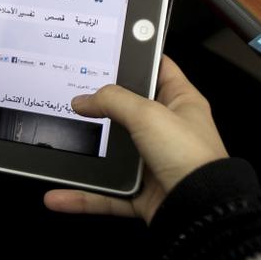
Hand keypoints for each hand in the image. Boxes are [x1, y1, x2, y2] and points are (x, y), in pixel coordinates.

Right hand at [44, 55, 227, 223]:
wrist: (200, 211)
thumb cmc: (190, 157)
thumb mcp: (148, 114)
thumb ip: (113, 101)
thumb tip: (83, 100)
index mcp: (180, 102)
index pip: (159, 69)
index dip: (138, 55)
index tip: (110, 48)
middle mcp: (167, 131)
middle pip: (128, 110)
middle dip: (101, 106)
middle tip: (72, 90)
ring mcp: (152, 162)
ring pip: (111, 154)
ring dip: (86, 154)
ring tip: (60, 143)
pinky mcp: (140, 191)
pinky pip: (105, 192)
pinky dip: (83, 196)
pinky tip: (59, 195)